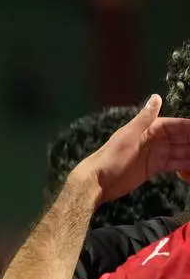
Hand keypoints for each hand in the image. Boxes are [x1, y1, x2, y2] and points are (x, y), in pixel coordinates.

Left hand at [72, 94, 189, 202]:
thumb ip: (144, 118)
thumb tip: (156, 97)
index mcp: (151, 129)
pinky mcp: (155, 168)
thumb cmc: (111, 157)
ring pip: (182, 152)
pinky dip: (187, 166)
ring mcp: (157, 154)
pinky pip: (176, 164)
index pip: (179, 126)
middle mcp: (156, 140)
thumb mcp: (128, 136)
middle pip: (183, 139)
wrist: (97, 182)